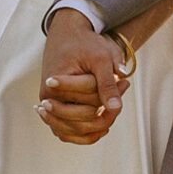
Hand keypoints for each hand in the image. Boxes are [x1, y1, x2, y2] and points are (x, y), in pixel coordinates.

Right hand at [38, 9, 130, 146]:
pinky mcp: (53, 115)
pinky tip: (103, 127)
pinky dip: (87, 135)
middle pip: (85, 115)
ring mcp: (49, 108)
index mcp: (55, 81)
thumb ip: (107, 82)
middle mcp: (48, 97)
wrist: (66, 38)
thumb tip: (115, 108)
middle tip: (122, 89)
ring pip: (76, 129)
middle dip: (108, 107)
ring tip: (113, 108)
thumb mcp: (100, 57)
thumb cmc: (83, 45)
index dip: (111, 90)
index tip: (124, 81)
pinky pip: (68, 135)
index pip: (90, 95)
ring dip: (100, 123)